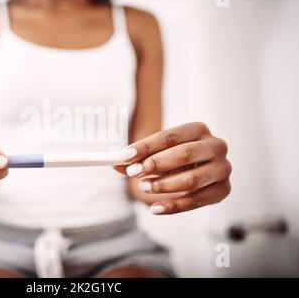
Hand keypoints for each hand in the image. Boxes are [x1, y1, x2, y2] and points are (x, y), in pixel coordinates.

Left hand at [117, 122, 231, 214]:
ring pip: (192, 179)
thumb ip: (138, 159)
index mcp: (198, 130)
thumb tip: (115, 163)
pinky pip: (197, 201)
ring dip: (164, 185)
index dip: (145, 146)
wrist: (199, 171)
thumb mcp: (157, 155)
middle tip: (133, 172)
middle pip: (184, 154)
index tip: (125, 155)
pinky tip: (155, 208)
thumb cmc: (176, 159)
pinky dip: (174, 206)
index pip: (170, 136)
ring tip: (143, 187)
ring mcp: (222, 169)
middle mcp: (215, 146)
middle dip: (155, 164)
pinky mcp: (223, 190)